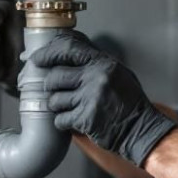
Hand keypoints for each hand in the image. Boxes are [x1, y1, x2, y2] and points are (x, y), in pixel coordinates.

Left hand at [32, 30, 176, 166]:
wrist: (141, 129)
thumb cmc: (128, 101)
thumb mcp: (116, 71)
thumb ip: (92, 60)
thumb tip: (62, 49)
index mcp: (103, 63)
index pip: (67, 48)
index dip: (47, 52)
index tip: (37, 59)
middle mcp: (96, 77)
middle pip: (54, 76)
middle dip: (51, 86)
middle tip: (59, 91)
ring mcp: (90, 99)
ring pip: (54, 99)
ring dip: (58, 106)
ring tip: (72, 108)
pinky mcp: (85, 119)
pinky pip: (60, 119)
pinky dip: (64, 122)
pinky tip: (76, 121)